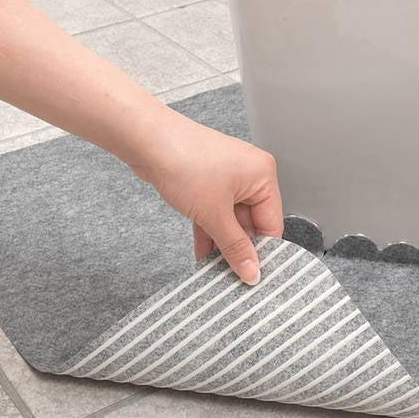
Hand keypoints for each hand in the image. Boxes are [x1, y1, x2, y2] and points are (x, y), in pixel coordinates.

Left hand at [131, 106, 282, 284]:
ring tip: (216, 271)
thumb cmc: (184, 160)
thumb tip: (251, 270)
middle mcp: (248, 175)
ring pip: (229, 221)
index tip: (254, 276)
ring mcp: (226, 178)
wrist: (147, 140)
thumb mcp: (214, 213)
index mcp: (262, 175)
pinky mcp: (206, 183)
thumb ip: (235, 246)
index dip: (263, 251)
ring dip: (221, 244)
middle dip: (239, 249)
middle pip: (250, 224)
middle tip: (233, 277)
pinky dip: (208, 232)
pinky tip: (203, 254)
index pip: (272, 223)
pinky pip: (213, 214)